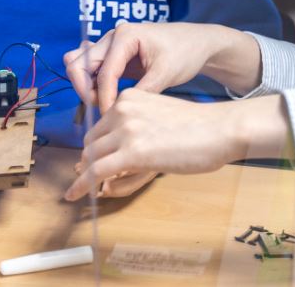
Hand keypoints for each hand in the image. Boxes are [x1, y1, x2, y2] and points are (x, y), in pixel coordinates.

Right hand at [63, 22, 256, 112]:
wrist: (196, 43)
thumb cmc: (184, 52)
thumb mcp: (166, 73)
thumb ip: (143, 91)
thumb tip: (120, 112)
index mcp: (125, 36)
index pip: (103, 72)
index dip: (104, 98)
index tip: (110, 118)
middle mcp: (112, 37)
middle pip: (79, 64)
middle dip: (85, 90)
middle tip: (104, 110)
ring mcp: (111, 45)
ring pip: (81, 67)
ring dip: (87, 88)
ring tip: (108, 105)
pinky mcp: (114, 56)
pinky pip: (91, 70)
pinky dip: (93, 85)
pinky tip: (108, 99)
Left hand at [64, 90, 291, 200]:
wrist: (219, 129)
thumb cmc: (198, 127)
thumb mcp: (159, 118)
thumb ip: (136, 131)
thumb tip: (117, 156)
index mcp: (129, 97)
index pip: (100, 125)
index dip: (94, 147)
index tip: (89, 162)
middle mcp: (123, 109)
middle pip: (91, 142)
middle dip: (88, 162)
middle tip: (87, 180)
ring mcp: (126, 130)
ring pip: (91, 158)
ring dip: (86, 176)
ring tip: (82, 191)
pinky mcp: (132, 152)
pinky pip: (96, 171)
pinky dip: (82, 185)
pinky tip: (75, 195)